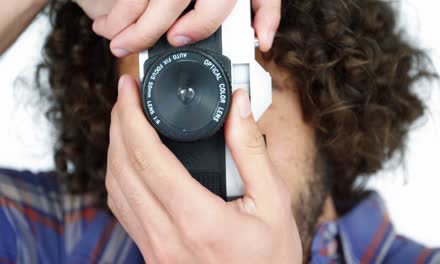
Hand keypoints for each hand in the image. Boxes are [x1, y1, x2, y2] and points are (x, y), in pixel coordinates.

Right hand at [74, 0, 280, 56]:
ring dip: (121, 13)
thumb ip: (264, 8)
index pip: (213, 4)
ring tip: (109, 33)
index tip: (177, 40)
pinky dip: (118, 0)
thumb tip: (262, 42)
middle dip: (142, 29)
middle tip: (122, 47)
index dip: (196, 25)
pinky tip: (110, 14)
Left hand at [105, 75, 301, 262]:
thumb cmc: (271, 259)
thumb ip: (251, 149)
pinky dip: (120, 176)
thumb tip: (237, 105)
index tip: (130, 89)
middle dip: (118, 123)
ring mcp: (154, 248)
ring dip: (116, 148)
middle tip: (126, 97)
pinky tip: (133, 160)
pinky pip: (123, 208)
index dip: (131, 116)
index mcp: (199, 220)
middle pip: (123, 168)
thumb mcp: (274, 202)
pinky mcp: (152, 253)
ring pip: (115, 188)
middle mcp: (167, 236)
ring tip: (128, 121)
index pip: (148, 157)